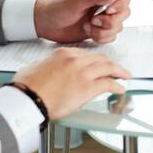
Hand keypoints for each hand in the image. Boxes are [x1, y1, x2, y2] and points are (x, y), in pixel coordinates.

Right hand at [13, 49, 131, 119]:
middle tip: (116, 68)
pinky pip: (109, 83)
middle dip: (110, 63)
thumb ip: (47, 66)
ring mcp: (83, 72)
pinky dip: (117, 85)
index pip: (86, 54)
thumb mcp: (36, 68)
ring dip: (119, 71)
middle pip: (100, 58)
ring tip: (125, 75)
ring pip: (108, 67)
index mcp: (63, 53)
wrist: (28, 98)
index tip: (99, 63)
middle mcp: (75, 60)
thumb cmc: (27, 87)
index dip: (95, 59)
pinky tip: (120, 88)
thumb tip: (48, 70)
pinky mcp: (88, 87)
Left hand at [34, 0, 130, 44]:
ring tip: (88, 27)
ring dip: (104, 31)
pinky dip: (101, 38)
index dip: (121, 3)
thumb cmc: (56, 7)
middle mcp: (104, 4)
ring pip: (118, 26)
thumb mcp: (75, 0)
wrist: (45, 24)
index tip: (108, 10)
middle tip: (94, 21)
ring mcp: (102, 18)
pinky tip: (88, 33)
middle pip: (124, 12)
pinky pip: (111, 37)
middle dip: (111, 20)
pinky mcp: (99, 30)